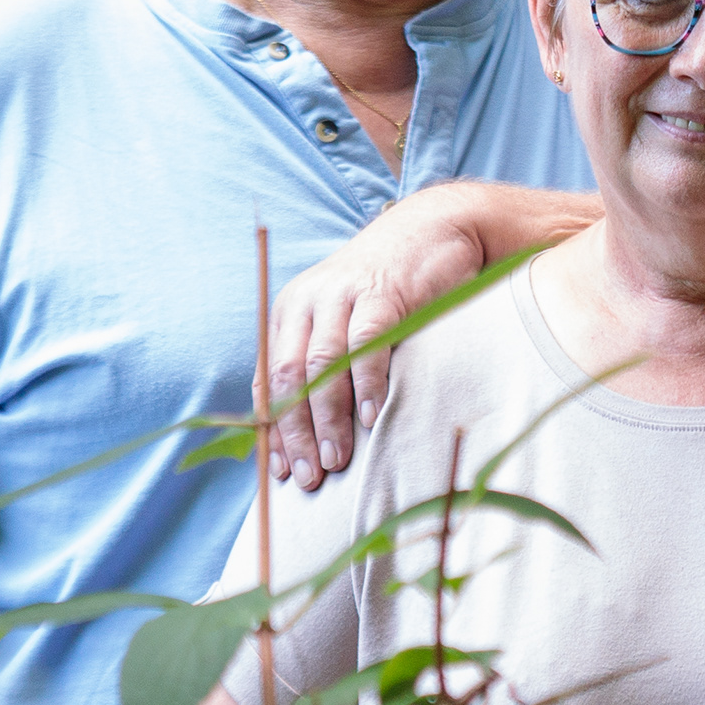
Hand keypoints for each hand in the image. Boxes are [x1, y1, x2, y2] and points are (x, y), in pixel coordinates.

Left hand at [264, 183, 600, 487]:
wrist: (436, 226)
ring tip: (337, 460)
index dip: (272, 428)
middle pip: (288, 376)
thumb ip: (330, 361)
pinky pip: (367, 345)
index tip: (277, 472)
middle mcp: (308, 301)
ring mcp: (344, 295)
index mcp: (292, 311)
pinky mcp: (382, 293)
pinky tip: (372, 418)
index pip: (268, 378)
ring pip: (322, 366)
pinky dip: (366, 385)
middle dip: (295, 433)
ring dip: (327, 419)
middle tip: (308, 477)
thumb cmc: (395, 286)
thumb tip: (316, 431)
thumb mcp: (349, 318)